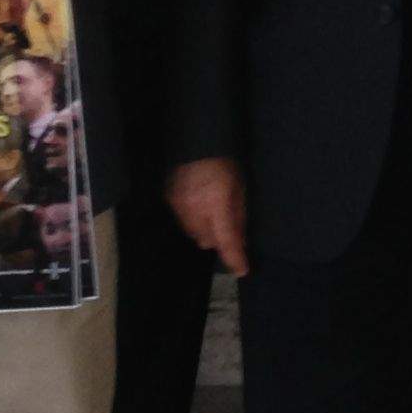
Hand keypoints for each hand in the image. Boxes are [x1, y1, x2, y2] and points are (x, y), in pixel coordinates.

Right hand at [168, 156, 248, 276]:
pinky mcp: (170, 200)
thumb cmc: (225, 164)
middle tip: (226, 225)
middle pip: (207, 241)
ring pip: (194, 233)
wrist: (196, 142)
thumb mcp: (239, 189)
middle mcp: (195, 209)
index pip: (226, 239)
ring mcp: (179, 206)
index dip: (234, 257)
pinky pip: (184, 220)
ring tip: (211, 210)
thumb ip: (238, 217)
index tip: (241, 270)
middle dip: (218, 238)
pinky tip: (199, 203)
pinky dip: (193, 219)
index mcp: (217, 204)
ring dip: (205, 229)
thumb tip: (240, 242)